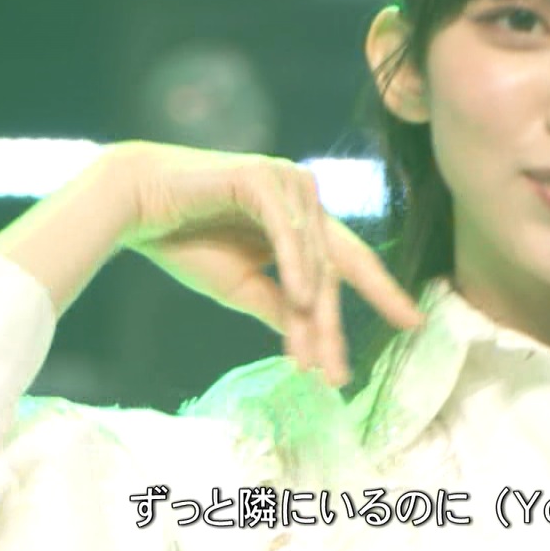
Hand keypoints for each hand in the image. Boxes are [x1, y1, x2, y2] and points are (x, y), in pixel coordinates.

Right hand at [114, 141, 422, 386]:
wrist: (135, 207)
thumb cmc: (185, 240)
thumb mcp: (242, 286)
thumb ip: (281, 306)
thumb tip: (315, 344)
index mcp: (304, 218)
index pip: (351, 261)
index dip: (383, 292)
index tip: (414, 324)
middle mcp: (304, 196)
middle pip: (333, 268)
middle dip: (334, 325)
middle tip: (338, 373)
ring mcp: (287, 182)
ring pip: (314, 256)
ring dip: (313, 310)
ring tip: (314, 356)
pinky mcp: (262, 177)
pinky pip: (286, 229)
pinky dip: (295, 265)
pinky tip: (302, 299)